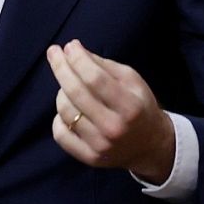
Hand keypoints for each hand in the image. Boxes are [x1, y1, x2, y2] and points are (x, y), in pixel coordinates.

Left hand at [47, 39, 174, 183]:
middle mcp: (114, 128)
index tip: (68, 46)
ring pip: (65, 111)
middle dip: (61, 68)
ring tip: (70, 86)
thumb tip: (73, 50)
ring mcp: (100, 145)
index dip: (78, 59)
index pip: (95, 79)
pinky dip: (59, 117)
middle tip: (53, 52)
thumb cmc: (139, 106)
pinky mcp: (89, 158)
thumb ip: (103, 65)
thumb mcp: (132, 80)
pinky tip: (68, 110)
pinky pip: (60, 133)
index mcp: (130, 107)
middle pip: (76, 93)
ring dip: (62, 92)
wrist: (150, 146)